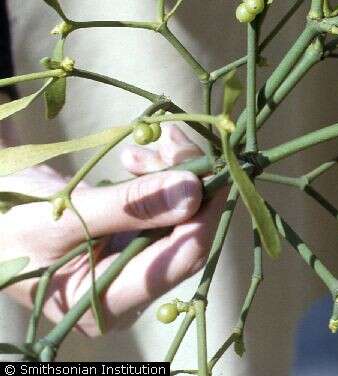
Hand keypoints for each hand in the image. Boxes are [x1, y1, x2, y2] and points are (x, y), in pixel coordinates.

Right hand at [0, 124, 223, 335]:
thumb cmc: (7, 227)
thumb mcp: (64, 216)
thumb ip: (129, 206)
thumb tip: (193, 191)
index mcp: (107, 303)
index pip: (181, 259)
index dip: (203, 211)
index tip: (211, 166)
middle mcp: (128, 291)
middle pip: (187, 236)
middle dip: (189, 183)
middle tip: (172, 140)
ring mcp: (132, 268)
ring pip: (180, 218)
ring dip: (172, 174)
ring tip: (141, 146)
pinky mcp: (131, 243)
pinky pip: (164, 210)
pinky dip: (158, 178)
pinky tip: (134, 159)